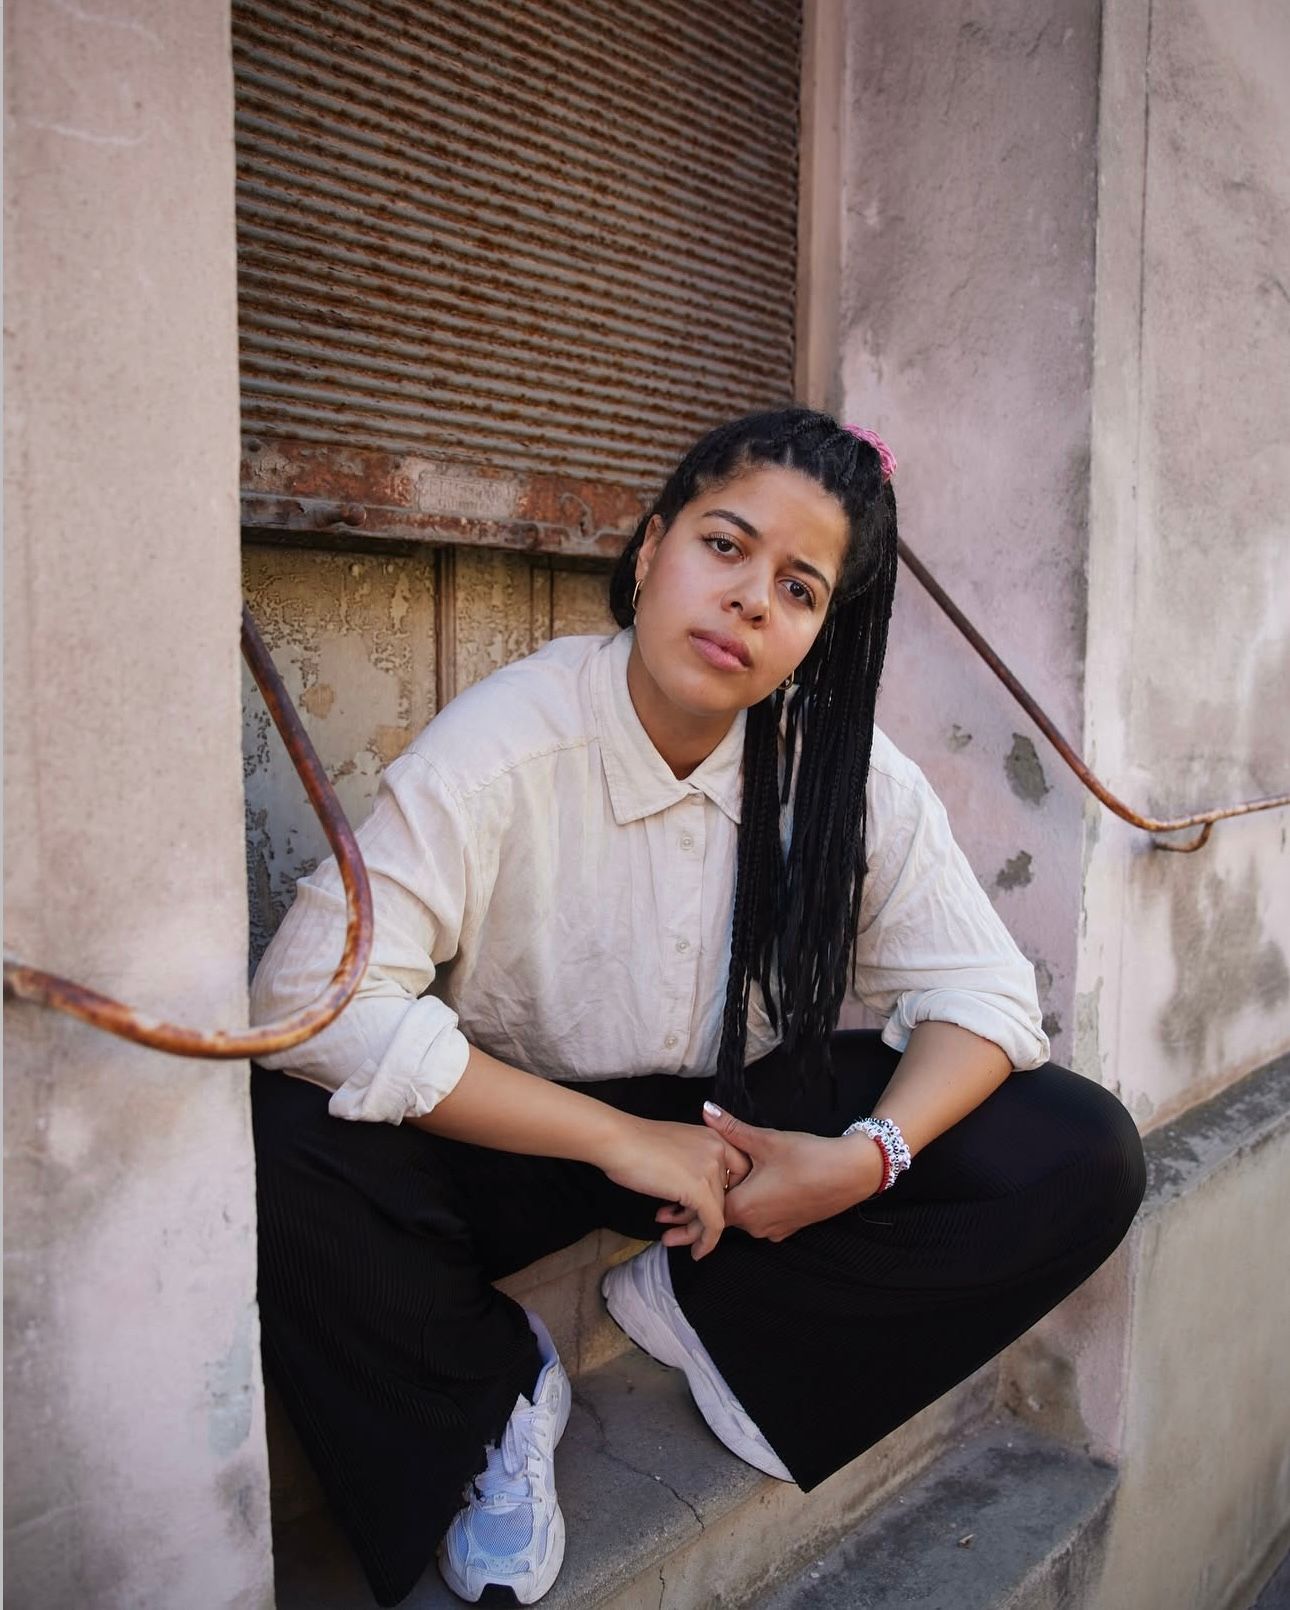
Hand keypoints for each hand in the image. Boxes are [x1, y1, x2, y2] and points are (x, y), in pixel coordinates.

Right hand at [599, 1115, 751, 1259]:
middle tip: (680, 1226)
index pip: (737, 1174)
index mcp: (714, 1137)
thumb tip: (695, 1196)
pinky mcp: (700, 1189)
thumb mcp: (676, 1148)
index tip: (702, 1210)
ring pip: (717, 1212)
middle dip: (703, 1215)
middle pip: (726, 1195)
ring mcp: (711, 1169)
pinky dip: (705, 1241)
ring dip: (695, 1230)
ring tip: (671, 1237)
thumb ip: (693, 1165)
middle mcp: (718, 1149)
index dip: (723, 1196)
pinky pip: (712, 1224)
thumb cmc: (635, 1144)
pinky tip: (695, 1251)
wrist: (617, 1141)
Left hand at [654, 1102, 883, 1245]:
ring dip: (719, 1216)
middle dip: (693, 1218)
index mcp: (744, 1207)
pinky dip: (744, 1214)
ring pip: (738, 1222)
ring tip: (696, 1210)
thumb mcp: (765, 1141)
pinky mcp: (788, 1226)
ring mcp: (774, 1228)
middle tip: (665, 1222)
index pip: (703, 1213)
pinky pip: (757, 1222)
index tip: (660, 1215)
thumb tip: (705, 1109)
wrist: (851, 1174)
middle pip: (718, 1221)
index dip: (682, 1210)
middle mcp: (756, 1225)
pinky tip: (740, 1201)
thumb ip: (731, 1129)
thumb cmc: (808, 1157)